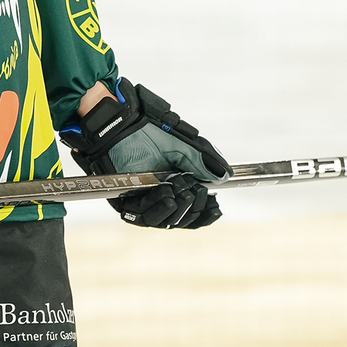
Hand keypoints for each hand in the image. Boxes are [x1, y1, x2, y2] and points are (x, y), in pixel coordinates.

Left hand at [59, 78, 228, 229]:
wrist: (122, 125)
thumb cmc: (149, 133)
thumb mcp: (183, 147)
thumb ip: (203, 163)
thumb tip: (224, 177)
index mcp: (176, 189)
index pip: (193, 213)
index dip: (205, 214)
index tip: (215, 207)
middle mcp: (159, 199)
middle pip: (181, 221)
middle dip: (192, 208)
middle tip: (196, 190)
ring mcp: (142, 202)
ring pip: (163, 222)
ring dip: (177, 209)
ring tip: (182, 191)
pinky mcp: (123, 202)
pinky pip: (142, 216)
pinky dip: (158, 206)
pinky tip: (167, 194)